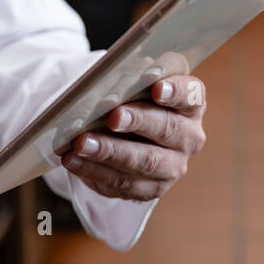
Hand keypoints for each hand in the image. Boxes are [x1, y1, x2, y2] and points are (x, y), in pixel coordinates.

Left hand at [62, 75, 206, 200]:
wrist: (127, 135)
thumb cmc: (133, 101)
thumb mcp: (136, 86)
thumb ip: (132, 78)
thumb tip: (118, 75)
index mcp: (191, 105)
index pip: (191, 95)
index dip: (175, 92)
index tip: (156, 88)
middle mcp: (188, 137)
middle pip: (167, 129)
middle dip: (137, 122)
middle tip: (113, 116)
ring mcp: (173, 166)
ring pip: (144, 161)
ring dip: (110, 152)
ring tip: (82, 143)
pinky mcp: (152, 188)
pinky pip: (123, 182)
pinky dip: (94, 171)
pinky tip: (73, 159)